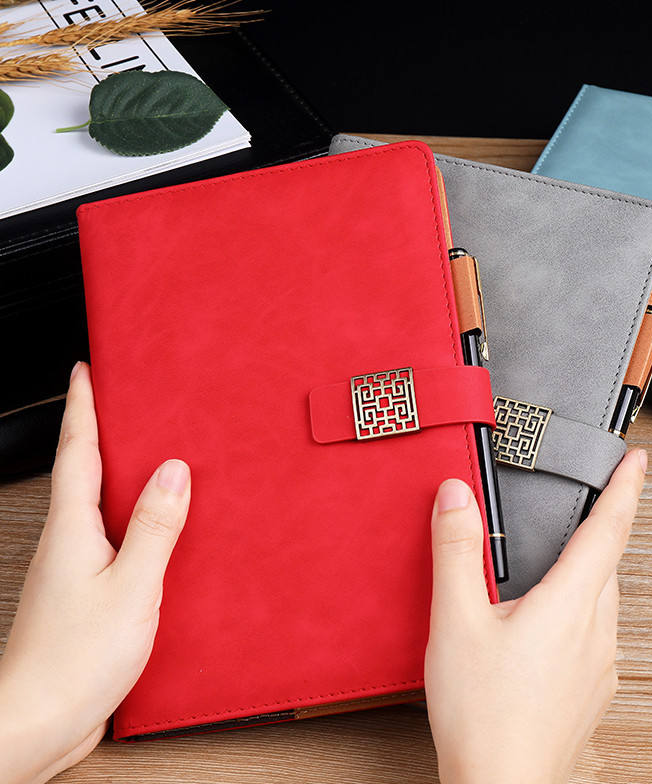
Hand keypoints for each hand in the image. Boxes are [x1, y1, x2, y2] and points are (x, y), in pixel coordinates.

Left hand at [0, 363, 190, 783]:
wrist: (37, 723)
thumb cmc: (73, 661)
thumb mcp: (130, 586)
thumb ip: (155, 526)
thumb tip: (174, 470)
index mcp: (74, 528)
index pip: (76, 451)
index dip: (82, 406)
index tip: (86, 369)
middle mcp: (69, 541)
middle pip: (83, 470)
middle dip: (100, 430)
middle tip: (122, 400)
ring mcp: (75, 568)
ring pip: (98, 505)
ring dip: (118, 474)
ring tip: (148, 454)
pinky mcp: (88, 593)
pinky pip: (113, 540)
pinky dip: (133, 520)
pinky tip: (158, 529)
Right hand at [425, 448, 646, 783]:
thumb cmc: (481, 712)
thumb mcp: (456, 621)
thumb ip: (457, 550)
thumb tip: (457, 494)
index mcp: (569, 604)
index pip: (609, 530)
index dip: (625, 489)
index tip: (638, 460)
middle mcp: (595, 631)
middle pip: (609, 563)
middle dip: (605, 527)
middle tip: (598, 500)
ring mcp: (599, 666)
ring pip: (604, 600)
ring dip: (592, 570)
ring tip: (567, 559)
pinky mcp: (591, 690)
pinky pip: (597, 633)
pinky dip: (581, 609)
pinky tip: (553, 622)